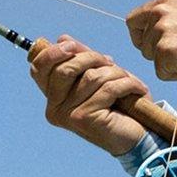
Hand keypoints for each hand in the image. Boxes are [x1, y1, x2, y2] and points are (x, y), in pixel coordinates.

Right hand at [26, 35, 149, 155]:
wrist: (136, 137)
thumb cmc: (118, 105)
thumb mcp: (98, 76)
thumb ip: (81, 59)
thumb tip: (62, 38)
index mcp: (53, 97)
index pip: (39, 69)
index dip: (53, 53)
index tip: (72, 45)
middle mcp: (54, 108)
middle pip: (66, 68)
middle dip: (93, 58)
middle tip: (111, 63)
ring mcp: (67, 115)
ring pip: (91, 77)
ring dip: (116, 73)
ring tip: (128, 80)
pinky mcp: (84, 118)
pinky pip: (107, 88)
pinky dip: (128, 84)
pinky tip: (138, 89)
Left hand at [126, 0, 176, 81]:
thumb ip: (170, 18)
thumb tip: (155, 28)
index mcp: (165, 1)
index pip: (134, 19)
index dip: (140, 35)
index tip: (151, 43)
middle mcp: (160, 13)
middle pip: (141, 42)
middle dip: (154, 51)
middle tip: (176, 53)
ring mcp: (161, 32)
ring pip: (151, 57)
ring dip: (166, 62)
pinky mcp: (164, 51)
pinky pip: (160, 71)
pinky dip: (173, 73)